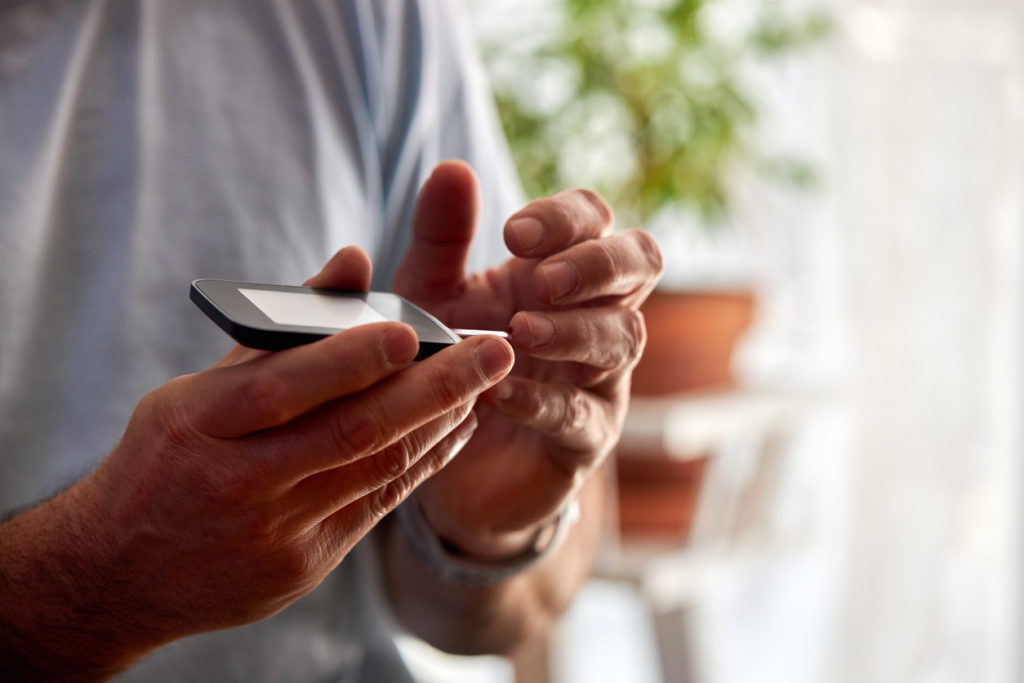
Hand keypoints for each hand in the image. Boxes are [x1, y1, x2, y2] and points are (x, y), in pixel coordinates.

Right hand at [0, 247, 513, 674]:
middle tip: (497, 350)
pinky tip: (454, 427)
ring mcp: (274, 532)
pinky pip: (378, 505)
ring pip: (378, 469)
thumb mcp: (195, 391)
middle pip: (353, 431)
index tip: (416, 328)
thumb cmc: (165, 460)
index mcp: (199, 425)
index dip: (353, 356)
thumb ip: (280, 330)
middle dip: (437, 387)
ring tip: (485, 382)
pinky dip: (423, 462)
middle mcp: (238, 482)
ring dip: (442, 422)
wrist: (118, 574)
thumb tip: (354, 261)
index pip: (284, 385)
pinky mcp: (302, 566)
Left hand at [393, 161, 662, 558]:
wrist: (442, 454)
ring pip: (624, 337)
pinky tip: (498, 395)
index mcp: (560, 267)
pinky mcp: (586, 437)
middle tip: (540, 281)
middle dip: (597, 264)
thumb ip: (442, 238)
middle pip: (641, 261)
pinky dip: (542, 402)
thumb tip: (452, 168)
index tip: (510, 234)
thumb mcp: (431, 294)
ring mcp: (599, 376)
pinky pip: (583, 416)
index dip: (565, 218)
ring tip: (519, 334)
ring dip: (575, 330)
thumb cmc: (450, 359)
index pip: (594, 218)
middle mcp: (594, 312)